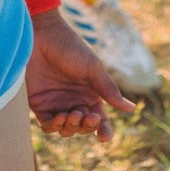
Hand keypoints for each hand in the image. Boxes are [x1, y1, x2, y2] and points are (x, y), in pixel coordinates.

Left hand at [25, 8, 134, 140]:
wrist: (41, 34)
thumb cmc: (69, 47)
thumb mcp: (92, 67)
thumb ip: (108, 89)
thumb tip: (131, 108)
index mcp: (89, 94)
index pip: (100, 120)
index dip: (104, 130)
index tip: (104, 137)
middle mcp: (73, 101)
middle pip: (83, 127)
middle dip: (87, 126)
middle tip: (85, 115)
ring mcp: (56, 103)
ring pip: (66, 129)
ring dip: (71, 128)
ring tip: (72, 114)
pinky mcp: (39, 104)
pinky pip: (47, 125)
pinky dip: (53, 126)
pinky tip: (59, 117)